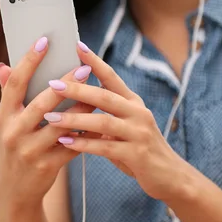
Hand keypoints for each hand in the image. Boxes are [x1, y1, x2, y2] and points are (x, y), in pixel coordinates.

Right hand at [0, 37, 95, 209]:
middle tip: (84, 68)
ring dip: (82, 108)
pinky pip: (73, 145)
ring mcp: (30, 150)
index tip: (45, 40)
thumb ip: (7, 94)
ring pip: (62, 124)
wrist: (15, 189)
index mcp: (3, 116)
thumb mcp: (5, 122)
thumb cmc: (14, 146)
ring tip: (98, 92)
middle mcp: (13, 132)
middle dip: (65, 84)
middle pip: (42, 103)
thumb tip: (3, 65)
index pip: (15, 83)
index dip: (29, 60)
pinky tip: (100, 121)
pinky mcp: (47, 166)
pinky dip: (87, 133)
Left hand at [43, 41, 197, 203]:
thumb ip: (106, 114)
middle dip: (77, 89)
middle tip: (52, 84)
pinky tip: (65, 142)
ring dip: (74, 119)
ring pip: (103, 121)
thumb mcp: (126, 126)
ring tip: (51, 117)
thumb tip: (77, 100)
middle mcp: (138, 113)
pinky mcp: (137, 155)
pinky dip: (84, 144)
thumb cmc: (140, 149)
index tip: (77, 45)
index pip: (112, 77)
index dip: (95, 61)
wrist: (170, 176)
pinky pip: (105, 147)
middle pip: (104, 96)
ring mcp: (139, 133)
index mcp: (133, 103)